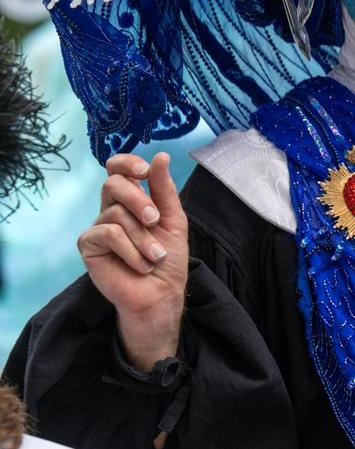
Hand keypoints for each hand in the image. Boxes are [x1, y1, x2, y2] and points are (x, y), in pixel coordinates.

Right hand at [78, 152, 188, 370]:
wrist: (161, 292)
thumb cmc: (168, 257)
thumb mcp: (172, 218)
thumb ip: (164, 189)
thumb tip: (161, 156)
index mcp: (131, 200)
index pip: (117, 169)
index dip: (127, 163)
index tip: (144, 170)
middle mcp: (110, 209)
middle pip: (113, 183)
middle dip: (140, 200)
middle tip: (155, 221)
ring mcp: (97, 227)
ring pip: (116, 212)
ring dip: (142, 237)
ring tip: (154, 255)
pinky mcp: (88, 246)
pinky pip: (108, 233)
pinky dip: (130, 249)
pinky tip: (139, 264)